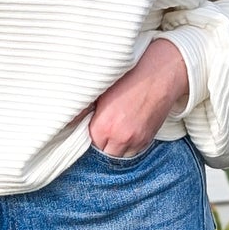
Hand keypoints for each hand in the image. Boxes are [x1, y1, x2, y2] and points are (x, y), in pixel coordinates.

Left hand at [86, 38, 189, 157]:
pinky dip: (128, 148)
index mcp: (103, 126)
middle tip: (99, 134)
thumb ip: (83, 109)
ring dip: (114, 150)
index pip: (88, 146)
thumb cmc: (130, 76)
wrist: (161, 73)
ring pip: (119, 157)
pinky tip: (125, 134)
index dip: (88, 139)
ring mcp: (136, 141)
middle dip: (100, 146)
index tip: (88, 132)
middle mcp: (119, 138)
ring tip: (113, 135)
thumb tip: (67, 121)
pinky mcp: (148, 140)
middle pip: (103, 156)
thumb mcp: (101, 90)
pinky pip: (134, 153)